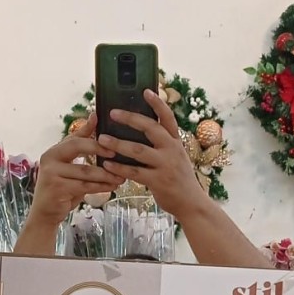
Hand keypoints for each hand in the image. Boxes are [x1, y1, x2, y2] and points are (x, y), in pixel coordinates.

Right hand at [24, 116, 121, 230]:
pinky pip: (85, 186)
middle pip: (77, 147)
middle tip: (117, 152)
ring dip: (106, 173)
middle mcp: (49, 158)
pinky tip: (112, 186)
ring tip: (121, 175)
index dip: (91, 131)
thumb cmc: (61, 186)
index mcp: (54, 151)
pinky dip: (101, 186)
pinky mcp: (58, 188)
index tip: (110, 133)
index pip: (74, 136)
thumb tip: (94, 116)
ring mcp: (51, 174)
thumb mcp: (69, 164)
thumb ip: (80, 144)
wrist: (45, 213)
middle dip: (99, 148)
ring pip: (85, 171)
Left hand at [100, 89, 207, 220]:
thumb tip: (142, 129)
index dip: (158, 103)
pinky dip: (118, 167)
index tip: (146, 91)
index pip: (168, 117)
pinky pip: (134, 172)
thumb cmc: (179, 178)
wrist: (191, 203)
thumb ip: (163, 144)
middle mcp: (172, 150)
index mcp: (176, 141)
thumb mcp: (176, 156)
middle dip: (131, 119)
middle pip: (151, 128)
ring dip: (118, 143)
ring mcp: (165, 165)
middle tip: (113, 112)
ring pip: (138, 150)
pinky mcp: (158, 181)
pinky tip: (106, 164)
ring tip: (101, 139)